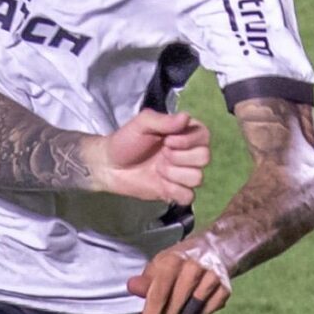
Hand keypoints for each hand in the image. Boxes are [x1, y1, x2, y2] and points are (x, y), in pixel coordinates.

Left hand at [88, 110, 209, 204]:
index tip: (166, 140)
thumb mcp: (142, 124)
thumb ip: (163, 120)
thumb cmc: (126, 141)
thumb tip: (186, 117)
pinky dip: (174, 191)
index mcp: (184, 133)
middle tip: (161, 155)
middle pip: (204, 157)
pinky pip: (189, 196)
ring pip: (197, 178)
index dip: (188, 140)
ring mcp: (183, 174)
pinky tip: (161, 183)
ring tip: (157, 169)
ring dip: (174, 174)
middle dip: (180, 157)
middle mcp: (188, 153)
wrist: (109, 166)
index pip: (204, 136)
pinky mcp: (176, 192)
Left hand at [127, 234, 232, 313]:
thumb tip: (132, 287)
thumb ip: (145, 280)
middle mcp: (194, 267)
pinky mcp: (224, 288)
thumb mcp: (158, 265)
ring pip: (191, 313)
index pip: (159, 294)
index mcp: (173, 260)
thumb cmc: (179, 262)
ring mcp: (211, 277)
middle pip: (174, 307)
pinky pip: (206, 313)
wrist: (213, 249)